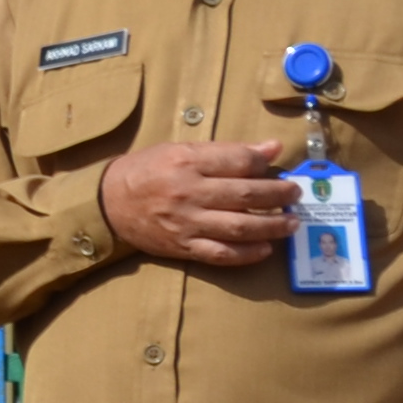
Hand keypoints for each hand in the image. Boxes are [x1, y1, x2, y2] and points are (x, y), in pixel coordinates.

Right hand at [100, 141, 297, 267]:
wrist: (108, 203)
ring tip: (291, 222)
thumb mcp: (181, 150)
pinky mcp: (183, 247)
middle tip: (294, 194)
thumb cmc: (147, 171)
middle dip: (278, 194)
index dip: (266, 162)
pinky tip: (265, 249)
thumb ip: (226, 151)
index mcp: (187, 161)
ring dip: (273, 226)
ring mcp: (186, 223)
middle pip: (247, 194)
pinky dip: (247, 254)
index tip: (278, 164)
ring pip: (240, 226)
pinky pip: (221, 253)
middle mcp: (189, 192)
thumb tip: (271, 148)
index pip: (239, 161)